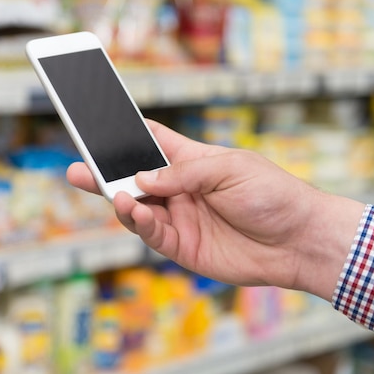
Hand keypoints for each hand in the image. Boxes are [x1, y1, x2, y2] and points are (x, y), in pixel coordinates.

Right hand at [67, 120, 364, 299]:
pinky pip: (152, 234)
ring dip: (119, 201)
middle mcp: (180, 189)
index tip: (99, 126)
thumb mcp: (229, 168)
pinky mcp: (183, 247)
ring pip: (136, 209)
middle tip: (76, 169)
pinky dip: (138, 223)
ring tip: (111, 193)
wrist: (298, 240)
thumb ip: (183, 173)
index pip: (153, 143)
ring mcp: (179, 219)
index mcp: (192, 161)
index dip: (128, 135)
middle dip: (105, 174)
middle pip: (133, 179)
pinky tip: (132, 211)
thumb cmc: (272, 194)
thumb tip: (141, 180)